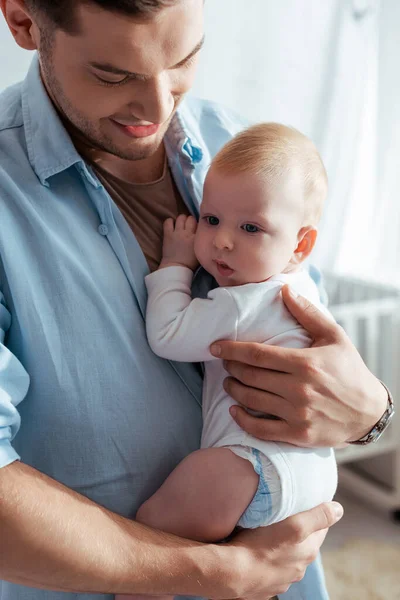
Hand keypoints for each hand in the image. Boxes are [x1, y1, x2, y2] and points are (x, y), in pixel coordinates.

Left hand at [159, 215, 198, 270]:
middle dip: (190, 221)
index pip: (200, 224)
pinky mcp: (168, 234)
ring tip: (180, 225)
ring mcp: (177, 233)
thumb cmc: (190, 263)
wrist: (176, 268)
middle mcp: (188, 233)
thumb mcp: (200, 250)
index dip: (198, 225)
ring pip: (181, 217)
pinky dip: (170, 221)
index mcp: (197, 238)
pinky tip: (171, 225)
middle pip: (191, 218)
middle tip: (188, 226)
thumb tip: (202, 233)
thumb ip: (201, 240)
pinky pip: (168, 221)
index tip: (197, 228)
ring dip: (181, 220)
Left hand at [210, 285, 387, 447]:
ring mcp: (297, 414)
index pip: (257, 354)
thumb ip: (307, 313)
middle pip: (250, 376)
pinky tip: (235, 410)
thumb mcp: (334, 336)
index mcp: (304, 363)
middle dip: (231, 367)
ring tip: (229, 381)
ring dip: (233, 390)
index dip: (231, 350)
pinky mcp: (298, 434)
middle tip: (224, 362)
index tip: (215, 347)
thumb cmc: (350, 370)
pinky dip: (243, 420)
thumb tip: (284, 289)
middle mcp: (299, 390)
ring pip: (251, 400)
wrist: (369, 411)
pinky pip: (261, 430)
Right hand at [220, 501, 342, 599]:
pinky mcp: (262, 584)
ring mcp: (280, 580)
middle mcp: (297, 569)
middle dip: (296, 529)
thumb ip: (317, 517)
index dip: (314, 514)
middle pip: (302, 543)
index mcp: (307, 553)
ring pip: (285, 555)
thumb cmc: (261, 547)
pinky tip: (255, 549)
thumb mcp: (294, 526)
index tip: (303, 502)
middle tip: (283, 513)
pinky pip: (269, 566)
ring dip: (280, 544)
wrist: (230, 574)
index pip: (320, 529)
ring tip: (266, 530)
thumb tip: (339, 510)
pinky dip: (266, 557)